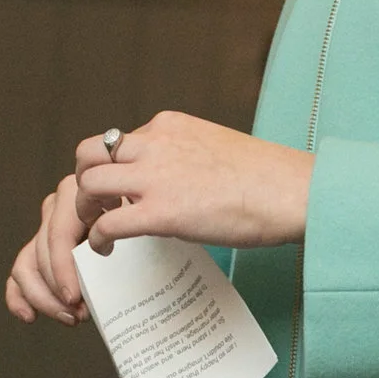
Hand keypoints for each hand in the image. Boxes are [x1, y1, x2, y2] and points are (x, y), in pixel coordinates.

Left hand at [3, 111, 312, 324]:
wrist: (296, 191)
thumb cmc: (268, 179)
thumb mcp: (216, 149)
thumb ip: (186, 159)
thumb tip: (175, 183)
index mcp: (169, 126)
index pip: (118, 140)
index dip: (111, 170)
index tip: (117, 194)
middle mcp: (156, 143)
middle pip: (88, 152)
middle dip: (83, 182)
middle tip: (95, 209)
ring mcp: (157, 176)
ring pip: (88, 183)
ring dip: (83, 210)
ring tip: (95, 231)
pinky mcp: (164, 211)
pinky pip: (108, 223)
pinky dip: (98, 238)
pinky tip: (106, 251)